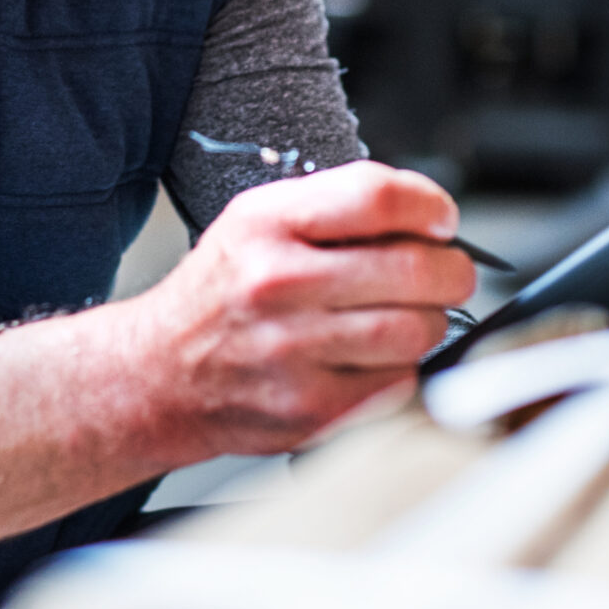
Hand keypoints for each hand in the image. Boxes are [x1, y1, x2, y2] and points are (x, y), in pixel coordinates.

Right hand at [123, 161, 476, 458]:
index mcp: (266, 225)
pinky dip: (402, 369)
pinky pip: (400, 383)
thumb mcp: (257, 222)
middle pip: (414, 268)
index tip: (441, 219)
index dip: (431, 206)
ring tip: (406, 316)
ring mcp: (293, 353)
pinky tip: (373, 358)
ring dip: (429, 322)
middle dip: (450, 270)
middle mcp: (276, 284)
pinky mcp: (311, 410)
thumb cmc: (221, 294)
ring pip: (417, 331)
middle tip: (446, 272)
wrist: (159, 376)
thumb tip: (429, 219)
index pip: (378, 197)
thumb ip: (337, 208)